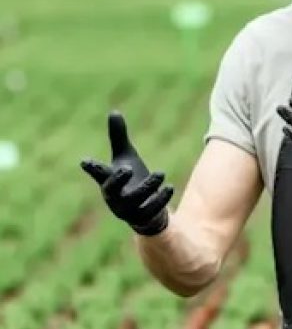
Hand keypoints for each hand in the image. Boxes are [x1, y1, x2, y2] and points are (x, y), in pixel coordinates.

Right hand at [80, 112, 173, 235]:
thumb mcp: (126, 156)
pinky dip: (160, 199)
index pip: (98, 173)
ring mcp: (128, 209)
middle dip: (118, 180)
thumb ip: (118, 137)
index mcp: (108, 180)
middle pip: (112, 190)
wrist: (144, 208)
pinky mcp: (143, 217)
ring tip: (161, 173)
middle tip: (127, 167)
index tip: (84, 161)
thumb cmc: (131, 179)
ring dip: (148, 187)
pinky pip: (151, 211)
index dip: (91, 167)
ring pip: (135, 200)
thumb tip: (114, 111)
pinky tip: (169, 187)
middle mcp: (115, 196)